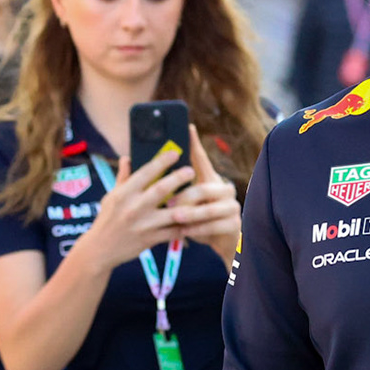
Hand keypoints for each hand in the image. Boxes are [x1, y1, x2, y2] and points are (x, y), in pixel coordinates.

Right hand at [72, 146, 198, 271]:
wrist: (100, 249)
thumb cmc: (107, 219)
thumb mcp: (111, 197)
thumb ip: (123, 178)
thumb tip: (128, 157)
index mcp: (124, 194)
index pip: (145, 173)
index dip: (162, 161)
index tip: (175, 153)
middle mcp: (134, 208)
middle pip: (161, 190)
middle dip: (178, 178)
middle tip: (191, 170)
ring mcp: (143, 225)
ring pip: (171, 213)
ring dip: (187, 203)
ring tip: (199, 195)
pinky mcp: (150, 240)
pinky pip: (172, 232)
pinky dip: (185, 226)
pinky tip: (196, 219)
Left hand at [171, 126, 241, 266]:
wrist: (220, 241)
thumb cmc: (194, 219)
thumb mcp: (182, 202)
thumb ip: (166, 185)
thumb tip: (135, 162)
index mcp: (210, 179)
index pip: (202, 158)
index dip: (195, 143)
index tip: (187, 127)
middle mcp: (224, 189)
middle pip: (204, 188)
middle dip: (185, 196)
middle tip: (167, 203)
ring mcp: (232, 206)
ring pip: (209, 208)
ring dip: (191, 214)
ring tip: (175, 218)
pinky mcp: (234, 224)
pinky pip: (214, 226)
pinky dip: (197, 230)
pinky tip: (184, 232)